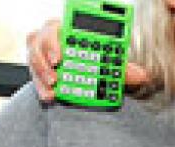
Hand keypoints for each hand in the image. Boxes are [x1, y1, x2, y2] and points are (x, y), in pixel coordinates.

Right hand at [26, 18, 151, 101]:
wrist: (81, 70)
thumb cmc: (93, 59)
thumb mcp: (109, 63)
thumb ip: (122, 69)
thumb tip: (141, 75)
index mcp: (69, 27)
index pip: (62, 24)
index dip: (61, 35)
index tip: (64, 51)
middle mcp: (51, 36)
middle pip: (42, 38)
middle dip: (49, 51)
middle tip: (58, 64)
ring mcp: (41, 52)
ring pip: (34, 55)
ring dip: (43, 70)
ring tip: (54, 83)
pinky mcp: (36, 68)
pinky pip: (33, 75)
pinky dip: (40, 86)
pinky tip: (50, 95)